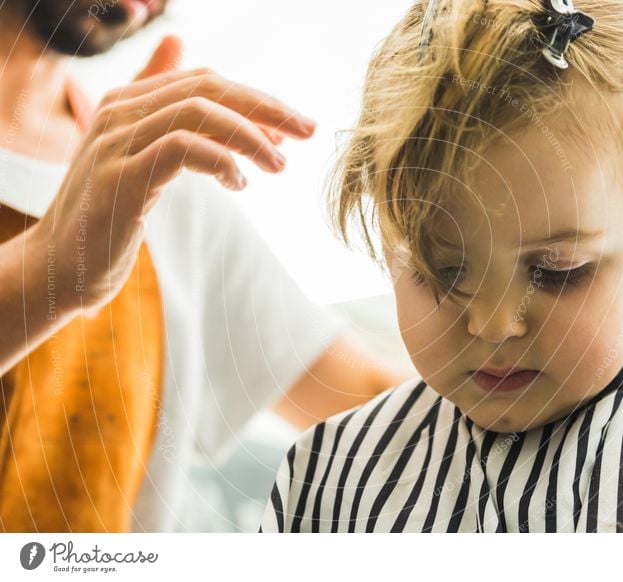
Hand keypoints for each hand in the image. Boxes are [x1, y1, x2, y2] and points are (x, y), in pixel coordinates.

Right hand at [29, 36, 315, 311]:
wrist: (58, 266)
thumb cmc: (107, 215)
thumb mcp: (137, 156)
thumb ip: (162, 107)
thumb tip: (180, 48)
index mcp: (128, 102)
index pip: (205, 82)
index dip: (255, 100)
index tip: (292, 127)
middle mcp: (119, 112)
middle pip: (208, 88)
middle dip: (266, 108)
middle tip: (307, 132)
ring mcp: (116, 142)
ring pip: (199, 113)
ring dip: (250, 137)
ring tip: (278, 164)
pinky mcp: (120, 178)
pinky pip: (182, 150)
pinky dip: (221, 161)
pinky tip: (240, 184)